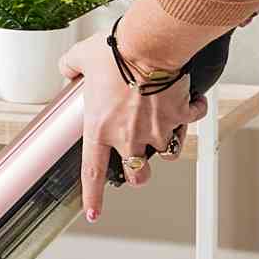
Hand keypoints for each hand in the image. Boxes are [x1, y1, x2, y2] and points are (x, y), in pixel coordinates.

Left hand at [53, 32, 197, 221]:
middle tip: (138, 164)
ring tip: (162, 125)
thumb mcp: (81, 57)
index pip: (93, 172)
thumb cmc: (117, 52)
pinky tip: (188, 102)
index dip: (93, 197)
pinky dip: (192, 113)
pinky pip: (191, 121)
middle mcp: (129, 136)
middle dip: (139, 175)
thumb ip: (70, 66)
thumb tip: (67, 69)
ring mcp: (157, 129)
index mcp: (100, 128)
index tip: (94, 213)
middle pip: (137, 175)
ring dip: (165, 144)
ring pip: (166, 153)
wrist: (149, 45)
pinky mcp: (180, 116)